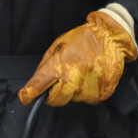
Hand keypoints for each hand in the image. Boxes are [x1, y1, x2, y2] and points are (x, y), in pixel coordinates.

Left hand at [18, 5, 137, 106]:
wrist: (112, 37)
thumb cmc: (84, 38)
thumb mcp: (59, 45)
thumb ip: (46, 65)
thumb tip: (36, 83)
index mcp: (61, 66)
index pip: (39, 86)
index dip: (29, 94)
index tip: (26, 97)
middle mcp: (75, 81)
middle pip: (56, 100)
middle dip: (54, 93)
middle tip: (61, 79)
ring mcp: (89, 89)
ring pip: (73, 99)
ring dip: (73, 90)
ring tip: (82, 72)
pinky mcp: (102, 94)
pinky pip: (87, 99)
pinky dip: (87, 90)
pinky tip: (92, 76)